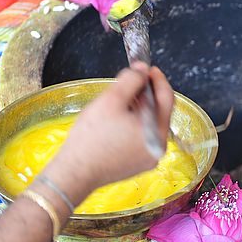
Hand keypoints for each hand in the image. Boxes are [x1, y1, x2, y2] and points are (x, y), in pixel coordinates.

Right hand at [43, 63, 174, 203]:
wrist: (75, 173)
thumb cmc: (91, 139)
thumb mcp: (111, 100)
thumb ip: (130, 80)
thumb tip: (141, 70)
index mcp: (157, 131)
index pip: (167, 97)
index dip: (157, 78)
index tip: (146, 68)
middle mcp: (159, 147)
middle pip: (159, 111)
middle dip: (145, 94)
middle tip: (129, 82)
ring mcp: (149, 158)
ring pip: (149, 124)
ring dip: (138, 109)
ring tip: (119, 102)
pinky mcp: (138, 164)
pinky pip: (141, 138)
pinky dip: (133, 125)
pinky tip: (116, 121)